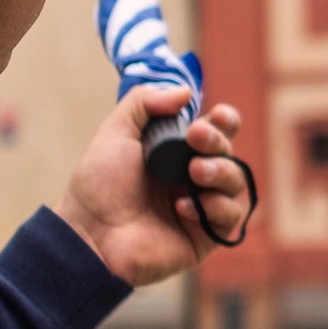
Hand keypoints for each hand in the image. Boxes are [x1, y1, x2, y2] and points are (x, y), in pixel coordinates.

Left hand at [58, 86, 253, 285]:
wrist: (91, 233)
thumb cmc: (99, 185)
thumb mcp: (115, 132)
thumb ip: (144, 101)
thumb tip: (186, 92)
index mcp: (176, 154)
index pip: (216, 132)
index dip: (224, 121)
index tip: (217, 116)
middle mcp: (193, 179)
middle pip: (229, 152)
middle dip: (218, 141)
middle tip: (196, 138)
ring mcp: (201, 208)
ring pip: (236, 182)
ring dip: (221, 171)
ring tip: (195, 173)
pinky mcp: (205, 237)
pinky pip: (230, 217)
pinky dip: (214, 207)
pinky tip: (181, 208)